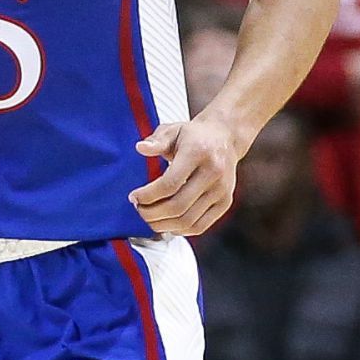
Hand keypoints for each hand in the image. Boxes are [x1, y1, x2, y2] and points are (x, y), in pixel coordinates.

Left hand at [130, 115, 246, 235]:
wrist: (225, 138)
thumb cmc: (193, 135)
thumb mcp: (173, 130)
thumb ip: (156, 140)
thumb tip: (141, 148)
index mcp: (198, 153)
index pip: (170, 183)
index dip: (148, 195)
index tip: (133, 197)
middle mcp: (213, 173)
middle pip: (178, 205)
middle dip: (152, 213)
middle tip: (138, 210)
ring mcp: (221, 191)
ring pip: (188, 220)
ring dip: (163, 225)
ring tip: (148, 218)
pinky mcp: (225, 203)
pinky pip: (200, 226)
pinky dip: (180, 230)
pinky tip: (166, 223)